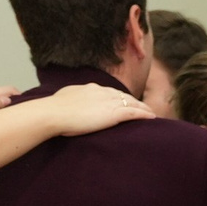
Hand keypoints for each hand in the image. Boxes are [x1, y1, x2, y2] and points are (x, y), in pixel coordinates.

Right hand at [38, 82, 153, 136]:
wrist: (55, 113)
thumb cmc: (55, 109)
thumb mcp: (65, 99)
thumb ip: (73, 99)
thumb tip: (71, 102)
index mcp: (90, 88)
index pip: (108, 91)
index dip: (118, 96)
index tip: (123, 100)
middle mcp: (102, 91)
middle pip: (122, 95)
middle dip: (133, 100)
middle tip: (142, 106)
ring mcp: (109, 101)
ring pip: (132, 102)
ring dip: (142, 107)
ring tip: (150, 112)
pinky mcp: (114, 113)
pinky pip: (134, 112)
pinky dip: (144, 114)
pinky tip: (151, 117)